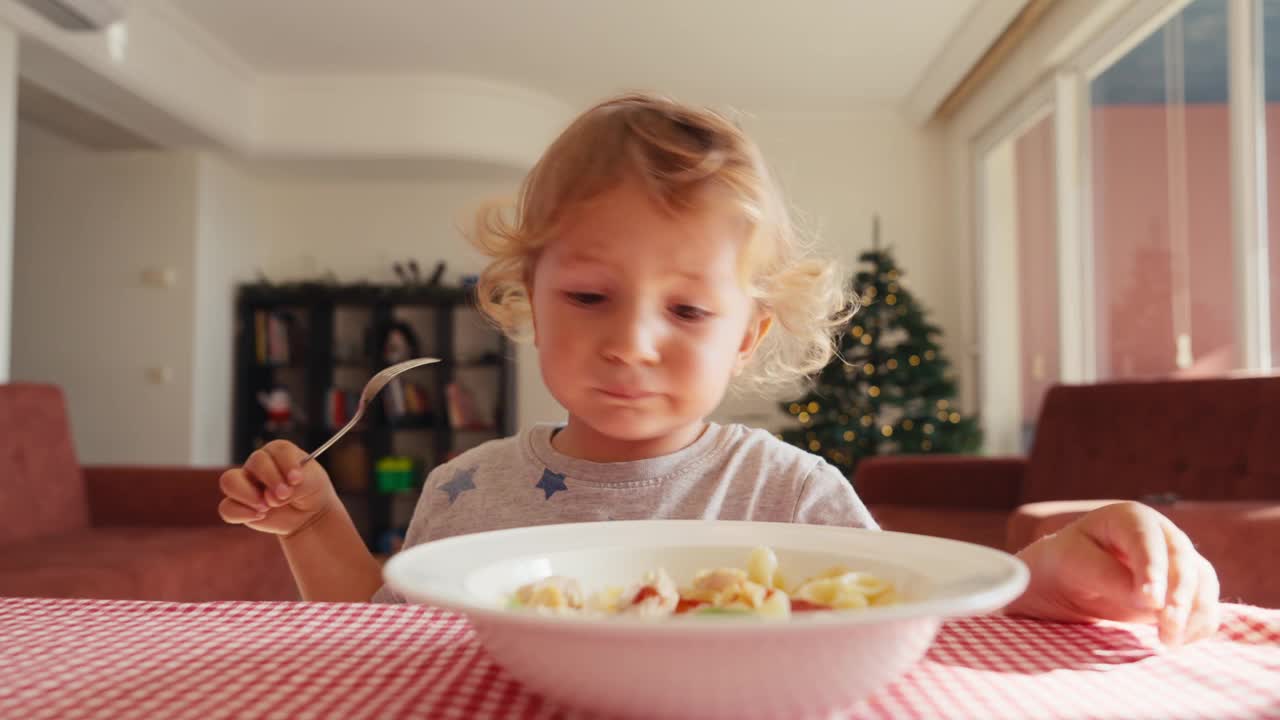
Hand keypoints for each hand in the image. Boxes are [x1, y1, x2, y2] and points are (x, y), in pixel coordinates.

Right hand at [218, 440, 337, 537]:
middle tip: (284, 494)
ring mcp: (245, 484)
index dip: (286, 464)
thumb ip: (298, 484)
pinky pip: (227, 508)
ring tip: (267, 506)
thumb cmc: (310, 490)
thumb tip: (272, 497)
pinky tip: (261, 516)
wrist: (308, 514)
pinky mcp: (238, 505)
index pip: (277, 450)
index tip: (297, 479)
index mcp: (278, 452)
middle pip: (255, 462)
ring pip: (229, 481)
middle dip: (272, 479)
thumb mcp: (314, 483)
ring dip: (248, 494)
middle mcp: (258, 464)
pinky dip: (242, 513)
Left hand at [1008, 501, 1219, 645]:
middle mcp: (1161, 534)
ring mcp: (1178, 559)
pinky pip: (1205, 604)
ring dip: (1193, 614)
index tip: (1151, 599)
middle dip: (1179, 596)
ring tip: (1169, 641)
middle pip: (1183, 561)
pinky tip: (1179, 641)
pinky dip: (1199, 624)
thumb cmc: (1066, 564)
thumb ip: (1108, 577)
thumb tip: (1150, 601)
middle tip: (1167, 626)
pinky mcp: (1186, 587)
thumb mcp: (1073, 565)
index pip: (1147, 539)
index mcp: (1129, 518)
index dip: (1153, 568)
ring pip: (1202, 583)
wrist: (1067, 580)